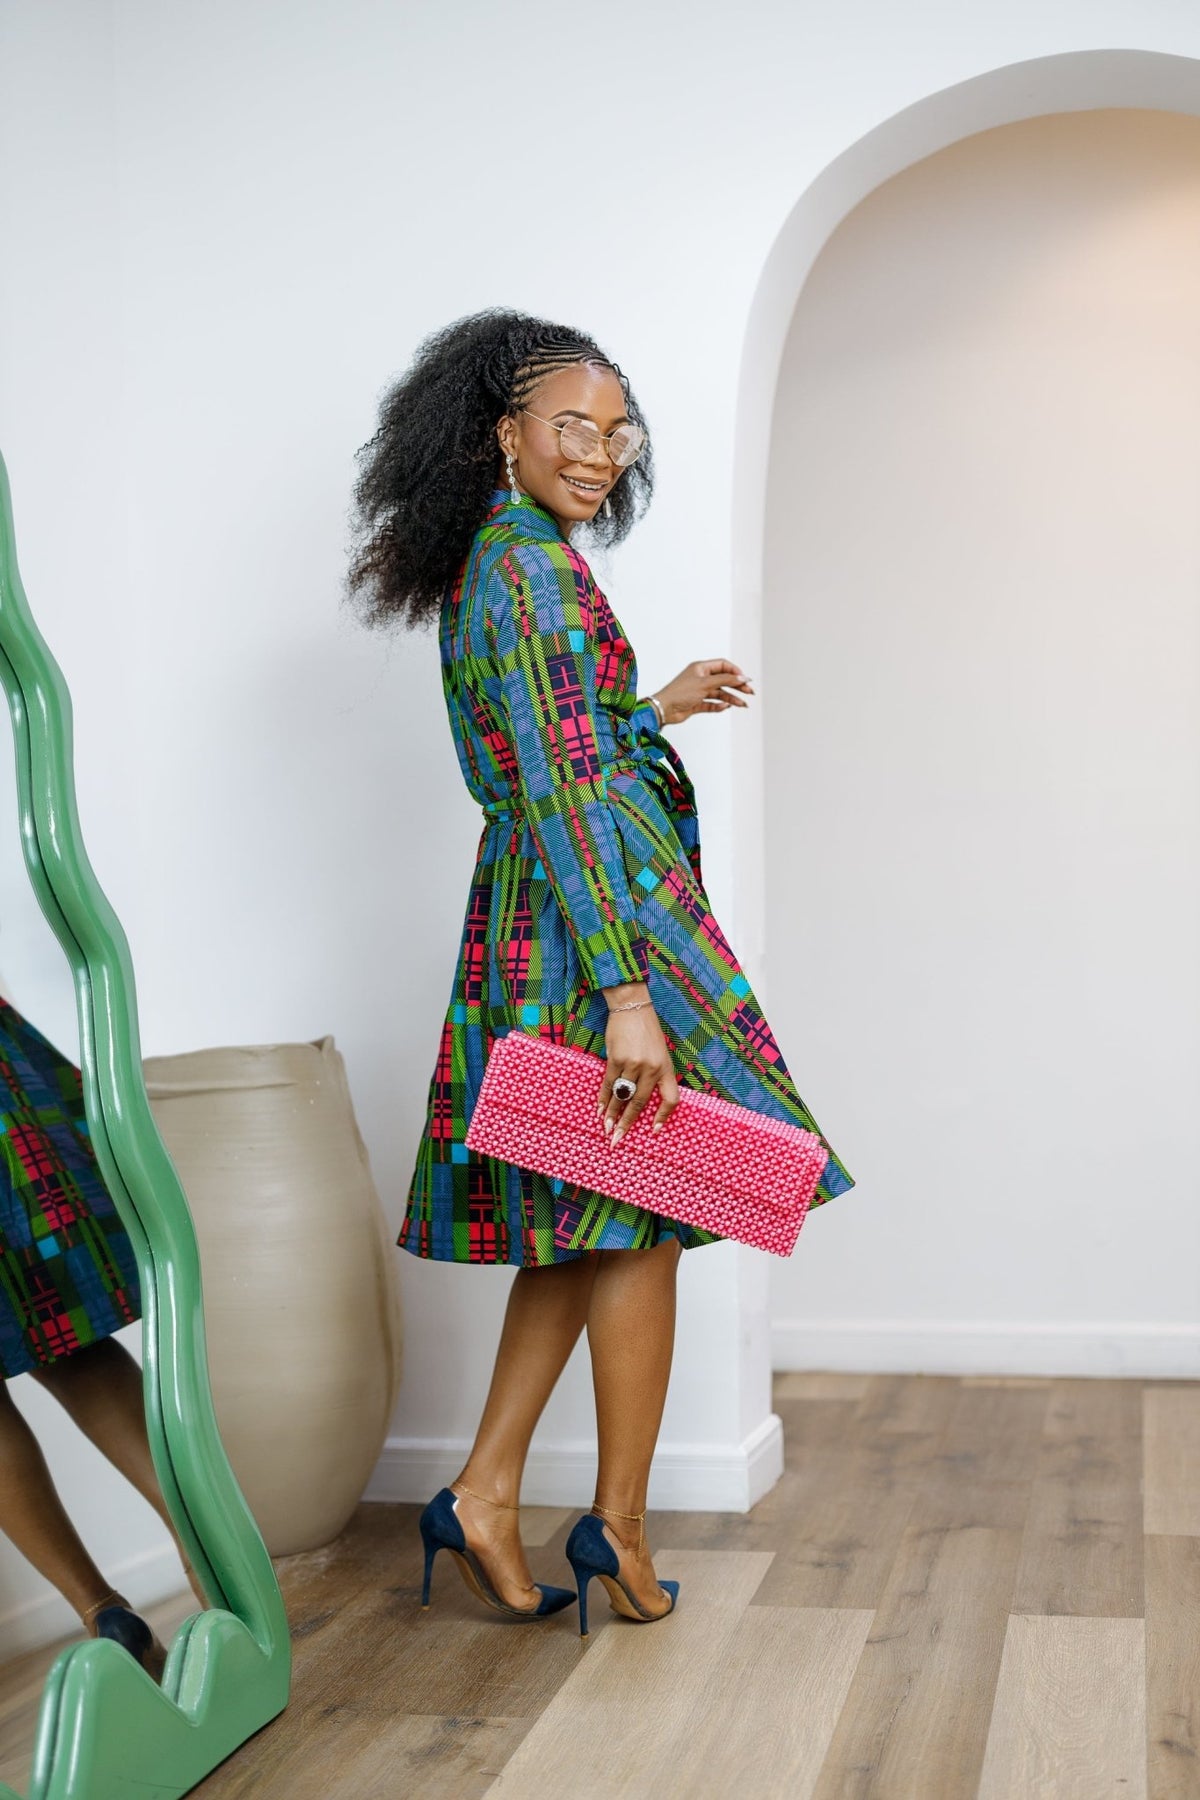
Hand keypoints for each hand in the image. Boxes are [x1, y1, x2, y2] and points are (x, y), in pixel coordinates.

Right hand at [598, 1002, 678, 1143]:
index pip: (671, 1098)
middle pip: (639, 1103)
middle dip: (627, 1123)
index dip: (663, 1117)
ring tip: (606, 1128)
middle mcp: (652, 1068)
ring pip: (622, 1096)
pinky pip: (609, 1083)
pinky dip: (603, 1098)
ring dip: (612, 1114)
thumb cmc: (646, 1030)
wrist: (632, 1006)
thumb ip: (654, 1074)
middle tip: (618, 1139)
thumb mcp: (659, 1052)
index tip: (654, 1131)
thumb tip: (639, 1099)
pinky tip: (600, 1109)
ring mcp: (633, 1063)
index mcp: (666, 1067)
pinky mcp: (616, 1058)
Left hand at [651, 659, 753, 725]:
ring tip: (742, 704)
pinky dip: (719, 706)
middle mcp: (700, 678)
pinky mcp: (696, 703)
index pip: (723, 665)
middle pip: (724, 680)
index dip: (735, 671)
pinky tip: (725, 707)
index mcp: (701, 668)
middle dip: (737, 686)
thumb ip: (725, 680)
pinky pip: (712, 704)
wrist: (664, 709)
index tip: (745, 679)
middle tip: (749, 692)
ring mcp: (699, 691)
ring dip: (731, 698)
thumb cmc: (680, 692)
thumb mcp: (706, 683)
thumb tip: (742, 677)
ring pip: (719, 693)